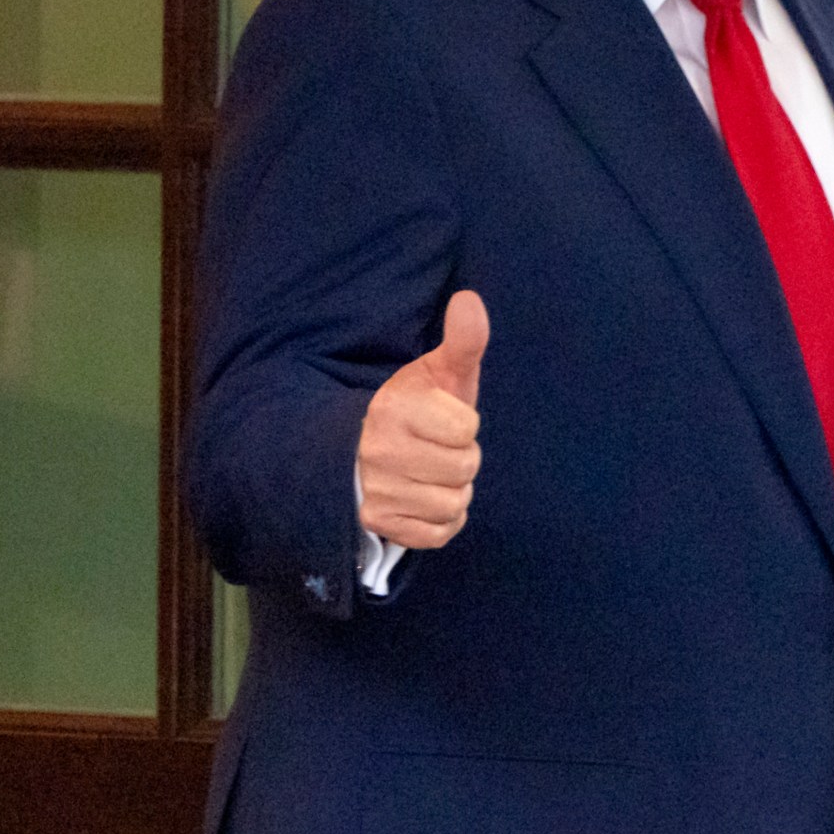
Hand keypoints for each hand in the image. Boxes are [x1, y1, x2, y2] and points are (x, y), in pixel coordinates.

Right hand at [356, 290, 488, 550]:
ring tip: (429, 473)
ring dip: (452, 491)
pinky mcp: (378, 523)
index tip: (443, 419)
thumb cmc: (417, 409)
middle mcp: (377, 450)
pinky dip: (441, 521)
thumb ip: (463, 340)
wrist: (364, 451)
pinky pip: (439, 533)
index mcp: (393, 407)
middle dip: (461, 460)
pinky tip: (424, 499)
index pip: (466, 430)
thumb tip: (469, 300)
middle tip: (437, 449)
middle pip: (464, 469)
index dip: (464, 426)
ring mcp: (375, 490)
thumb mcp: (440, 372)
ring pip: (454, 503)